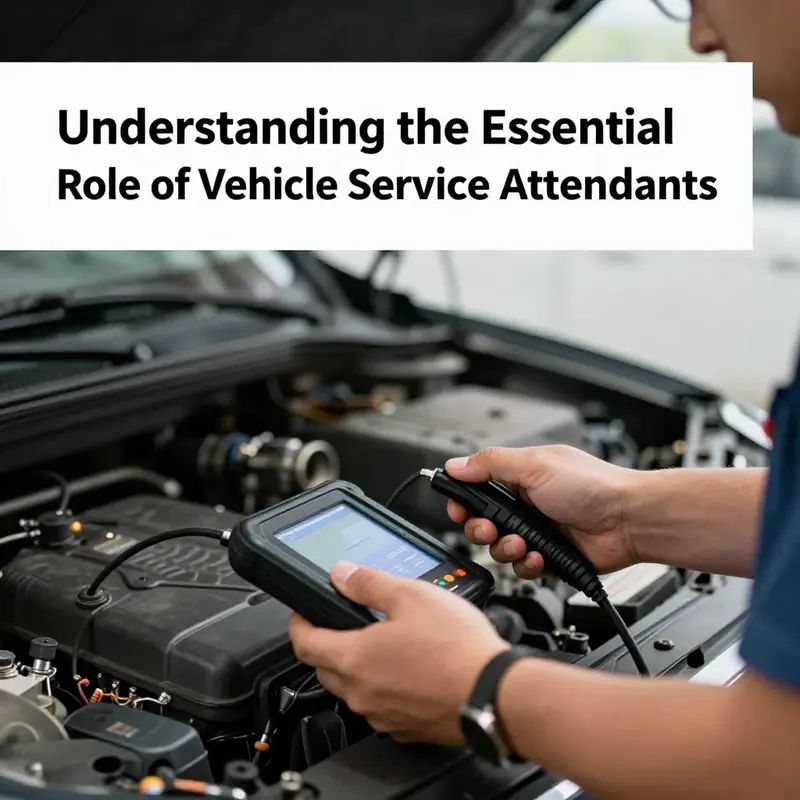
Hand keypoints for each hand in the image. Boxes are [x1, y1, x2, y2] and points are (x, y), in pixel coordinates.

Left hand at [288, 561, 508, 744]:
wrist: (494, 693)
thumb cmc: (456, 648)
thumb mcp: (410, 595)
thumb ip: (369, 584)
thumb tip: (342, 575)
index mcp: (353, 659)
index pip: (304, 643)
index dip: (298, 623)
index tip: (302, 613)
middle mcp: (361, 693)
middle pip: (325, 668)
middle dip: (327, 643)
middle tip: (343, 623)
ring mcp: (383, 715)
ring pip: (354, 689)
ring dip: (358, 666)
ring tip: (385, 641)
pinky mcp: (407, 728)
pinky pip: (382, 705)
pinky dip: (385, 686)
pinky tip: (409, 667)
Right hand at [446, 445, 637, 578]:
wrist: (629, 520)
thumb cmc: (592, 486)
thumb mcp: (535, 465)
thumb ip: (491, 464)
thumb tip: (455, 464)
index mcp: (519, 477)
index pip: (477, 489)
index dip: (464, 502)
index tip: (460, 510)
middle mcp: (526, 504)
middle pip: (483, 523)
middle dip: (482, 529)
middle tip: (490, 529)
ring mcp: (537, 531)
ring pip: (500, 549)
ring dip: (506, 549)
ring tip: (523, 543)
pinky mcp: (549, 557)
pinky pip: (524, 568)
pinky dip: (529, 565)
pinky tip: (541, 556)